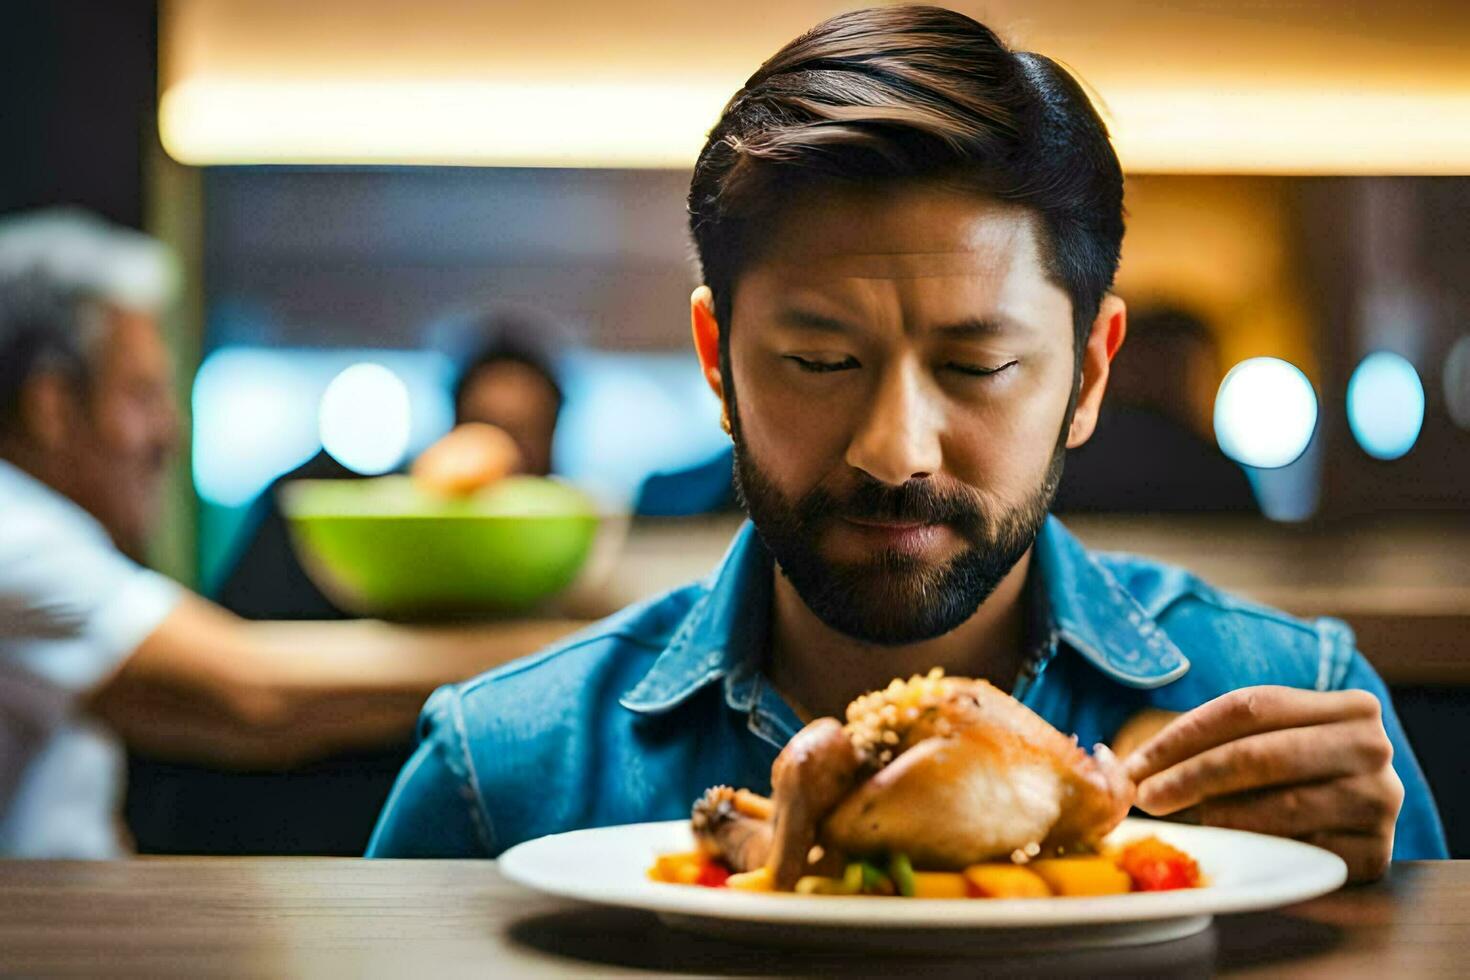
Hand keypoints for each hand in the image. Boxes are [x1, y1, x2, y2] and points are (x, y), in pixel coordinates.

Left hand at [1124, 686, 1403, 882]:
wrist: (1361, 823)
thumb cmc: (1296, 773)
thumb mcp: (1268, 740)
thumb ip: (1215, 741)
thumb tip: (1120, 766)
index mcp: (1349, 706)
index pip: (1248, 708)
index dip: (1185, 733)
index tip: (1137, 761)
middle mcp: (1373, 749)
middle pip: (1261, 754)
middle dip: (1191, 775)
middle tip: (1145, 796)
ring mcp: (1378, 803)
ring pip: (1277, 805)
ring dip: (1216, 816)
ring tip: (1183, 820)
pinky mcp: (1375, 855)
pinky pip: (1296, 851)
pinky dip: (1253, 848)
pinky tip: (1226, 846)